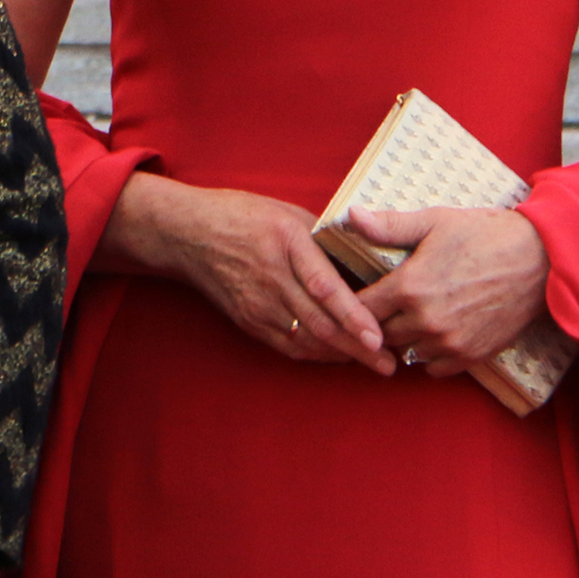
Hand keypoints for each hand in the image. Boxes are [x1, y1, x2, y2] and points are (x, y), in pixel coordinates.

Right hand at [100, 175, 395, 376]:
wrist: (188, 233)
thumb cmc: (242, 215)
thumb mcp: (286, 212)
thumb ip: (321, 239)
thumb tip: (361, 260)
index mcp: (285, 241)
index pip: (324, 286)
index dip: (352, 314)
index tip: (378, 336)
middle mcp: (272, 275)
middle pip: (319, 322)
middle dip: (357, 348)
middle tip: (390, 364)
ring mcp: (257, 302)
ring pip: (305, 339)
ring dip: (341, 355)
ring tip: (372, 364)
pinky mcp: (248, 320)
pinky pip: (287, 345)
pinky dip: (316, 354)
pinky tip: (337, 356)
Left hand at [351, 204, 549, 376]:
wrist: (537, 260)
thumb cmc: (483, 234)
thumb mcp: (433, 221)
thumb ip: (388, 225)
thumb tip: (350, 216)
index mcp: (411, 287)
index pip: (362, 308)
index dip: (353, 302)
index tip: (352, 295)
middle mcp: (426, 321)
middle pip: (381, 333)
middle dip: (376, 320)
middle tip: (378, 307)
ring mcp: (450, 343)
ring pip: (406, 352)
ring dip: (402, 338)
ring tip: (404, 319)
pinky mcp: (472, 356)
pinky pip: (433, 368)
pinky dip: (427, 355)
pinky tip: (430, 333)